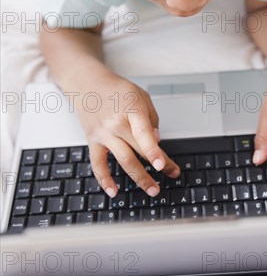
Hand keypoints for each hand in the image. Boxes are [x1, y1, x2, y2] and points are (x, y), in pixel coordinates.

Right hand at [72, 70, 180, 196]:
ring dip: (139, 178)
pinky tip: (113, 191)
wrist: (87, 84)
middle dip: (158, 165)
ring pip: (123, 160)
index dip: (153, 151)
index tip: (162, 165)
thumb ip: (152, 118)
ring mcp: (103, 133)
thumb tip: (157, 141)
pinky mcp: (93, 141)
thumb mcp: (141, 96)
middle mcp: (116, 123)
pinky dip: (104, 180)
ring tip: (153, 189)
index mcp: (131, 109)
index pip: (143, 133)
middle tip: (171, 174)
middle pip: (138, 150)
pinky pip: (97, 164)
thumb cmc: (116, 89)